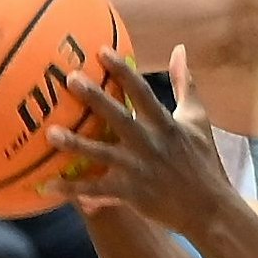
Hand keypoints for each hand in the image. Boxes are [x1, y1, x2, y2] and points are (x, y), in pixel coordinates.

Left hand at [48, 44, 231, 234]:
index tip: (101, 51)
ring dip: (76, 144)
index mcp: (167, 125)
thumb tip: (179, 49)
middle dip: (95, 98)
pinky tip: (47, 185)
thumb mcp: (198, 120)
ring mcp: (140, 170)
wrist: (210, 208)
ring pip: (103, 155)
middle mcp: (151, 144)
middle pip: (120, 118)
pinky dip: (73, 189)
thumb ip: (185, 84)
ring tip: (51, 133)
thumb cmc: (204, 161)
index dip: (122, 72)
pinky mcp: (132, 194)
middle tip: (71, 79)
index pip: (143, 93)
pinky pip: (97, 191)